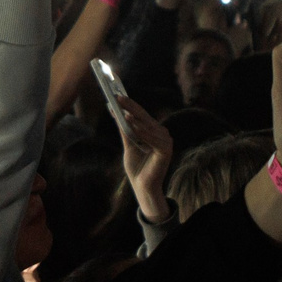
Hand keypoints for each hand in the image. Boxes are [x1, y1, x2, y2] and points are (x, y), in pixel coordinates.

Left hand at [111, 93, 175, 221]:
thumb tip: (115, 111)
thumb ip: (125, 130)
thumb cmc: (137, 167)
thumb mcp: (128, 145)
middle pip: (144, 117)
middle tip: (118, 97)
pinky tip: (132, 126)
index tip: (117, 94)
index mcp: (154, 131)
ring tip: (124, 113)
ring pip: (148, 127)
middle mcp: (162, 134)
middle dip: (130, 107)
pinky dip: (142, 132)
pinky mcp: (166, 150)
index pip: (141, 114)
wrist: (142, 187)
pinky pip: (152, 139)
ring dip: (136, 119)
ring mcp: (166, 142)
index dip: (129, 104)